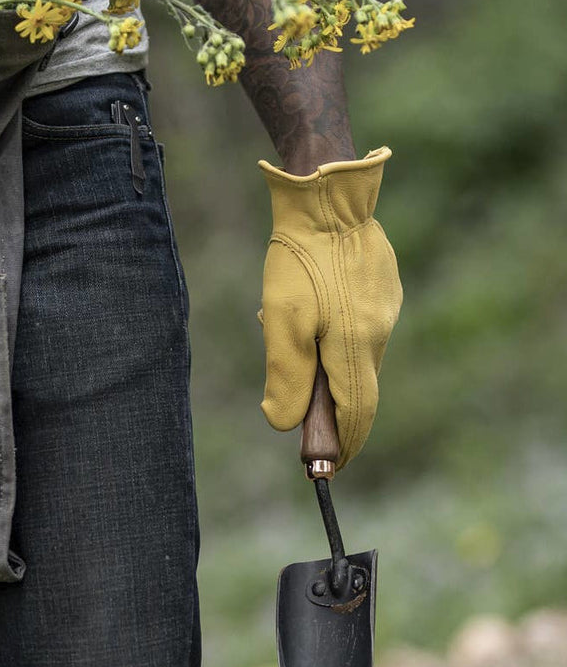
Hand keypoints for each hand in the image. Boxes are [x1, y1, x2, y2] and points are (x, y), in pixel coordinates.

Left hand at [257, 147, 402, 468]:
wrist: (326, 198)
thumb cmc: (299, 259)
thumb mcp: (281, 320)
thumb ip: (286, 375)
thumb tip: (283, 423)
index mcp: (357, 347)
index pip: (357, 413)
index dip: (343, 443)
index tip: (328, 467)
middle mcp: (379, 332)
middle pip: (355, 386)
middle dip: (327, 405)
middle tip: (298, 415)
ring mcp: (385, 308)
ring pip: (352, 353)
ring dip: (322, 359)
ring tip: (281, 328)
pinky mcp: (382, 287)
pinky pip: (356, 324)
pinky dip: (330, 332)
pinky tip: (304, 307)